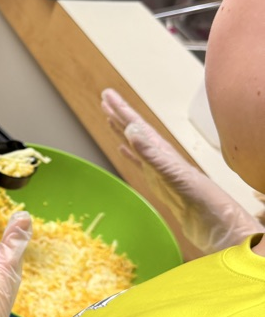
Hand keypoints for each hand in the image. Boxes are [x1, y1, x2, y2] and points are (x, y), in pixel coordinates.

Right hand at [101, 88, 261, 253]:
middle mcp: (159, 155)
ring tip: (110, 119)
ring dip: (122, 131)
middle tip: (105, 99)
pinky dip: (129, 155)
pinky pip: (139, 164)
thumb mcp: (172, 173)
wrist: (212, 221)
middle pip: (135, 130)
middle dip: (120, 114)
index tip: (107, 95)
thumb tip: (132, 130)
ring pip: (135, 144)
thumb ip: (151, 153)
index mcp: (161, 150)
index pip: (137, 125)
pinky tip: (123, 151)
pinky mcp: (158, 182)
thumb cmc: (199, 197)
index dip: (122, 110)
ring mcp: (158, 168)